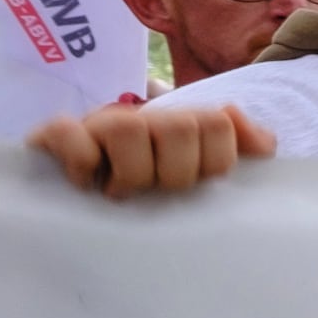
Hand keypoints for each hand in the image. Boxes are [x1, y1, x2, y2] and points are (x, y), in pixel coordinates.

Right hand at [28, 101, 274, 196]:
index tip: (199, 185)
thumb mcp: (203, 174)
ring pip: (127, 126)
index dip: (215, 162)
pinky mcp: (54, 136)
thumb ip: (243, 152)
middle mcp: (143, 118)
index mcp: (181, 124)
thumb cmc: (150, 189)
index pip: (218, 123)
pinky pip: (66, 131)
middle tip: (157, 192)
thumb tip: (263, 141)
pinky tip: (84, 184)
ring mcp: (98, 124)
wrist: (74, 200)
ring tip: (121, 193)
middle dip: (176, 173)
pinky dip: (79, 161)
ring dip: (131, 172)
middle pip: (178, 126)